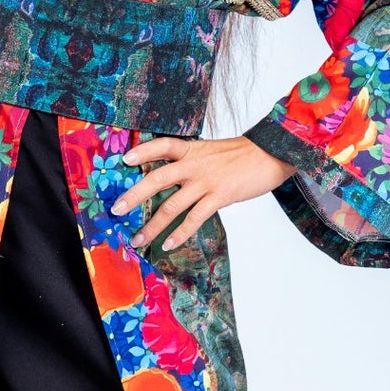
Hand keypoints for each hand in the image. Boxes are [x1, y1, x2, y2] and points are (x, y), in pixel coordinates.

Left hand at [109, 135, 295, 252]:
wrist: (273, 154)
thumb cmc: (244, 155)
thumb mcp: (214, 151)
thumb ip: (194, 162)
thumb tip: (176, 176)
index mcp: (193, 150)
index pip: (163, 146)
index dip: (143, 151)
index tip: (125, 160)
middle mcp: (195, 164)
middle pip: (158, 178)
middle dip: (135, 195)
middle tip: (116, 210)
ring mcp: (207, 181)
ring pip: (172, 205)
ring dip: (153, 225)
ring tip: (139, 239)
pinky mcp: (220, 196)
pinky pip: (194, 218)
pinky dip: (180, 233)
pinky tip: (168, 244)